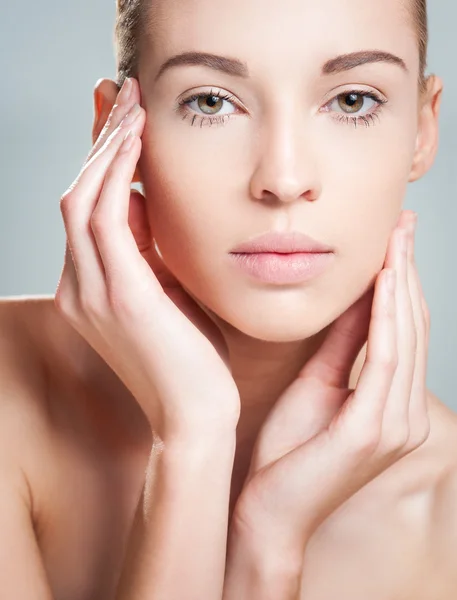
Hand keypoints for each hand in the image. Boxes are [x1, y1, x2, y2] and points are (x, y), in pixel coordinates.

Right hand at [55, 78, 239, 439]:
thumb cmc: (194, 360)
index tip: (124, 121)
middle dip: (100, 141)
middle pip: (76, 194)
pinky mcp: (118, 296)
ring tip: (134, 106)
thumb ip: (153, 252)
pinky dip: (116, 174)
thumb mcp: (171, 296)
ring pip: (82, 198)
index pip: (88, 209)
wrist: (197, 417)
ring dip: (107, 147)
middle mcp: (79, 287)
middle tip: (125, 96)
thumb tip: (148, 200)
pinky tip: (139, 142)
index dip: (102, 160)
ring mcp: (91, 292)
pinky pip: (105, 217)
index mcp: (91, 289)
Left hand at [233, 210, 429, 549]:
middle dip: (406, 270)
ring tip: (395, 238)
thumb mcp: (316, 383)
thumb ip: (341, 344)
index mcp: (393, 404)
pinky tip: (383, 280)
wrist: (267, 512)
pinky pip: (386, 358)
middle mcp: (406, 413)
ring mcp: (396, 424)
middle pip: (412, 326)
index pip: (403, 329)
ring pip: (405, 335)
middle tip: (402, 223)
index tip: (393, 237)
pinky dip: (386, 315)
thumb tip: (354, 297)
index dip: (400, 280)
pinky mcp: (374, 430)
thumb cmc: (287, 453)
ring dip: (400, 282)